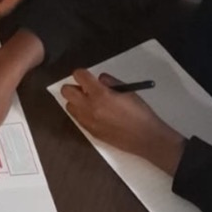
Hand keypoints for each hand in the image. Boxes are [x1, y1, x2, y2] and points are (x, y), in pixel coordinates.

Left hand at [61, 70, 185, 175]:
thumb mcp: (127, 90)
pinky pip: (77, 118)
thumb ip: (109, 82)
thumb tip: (98, 79)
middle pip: (66, 90)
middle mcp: (89, 106)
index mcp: (100, 93)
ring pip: (69, 105)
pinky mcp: (90, 131)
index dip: (82, 73)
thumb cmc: (139, 112)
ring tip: (92, 104)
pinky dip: (82, 113)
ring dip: (77, 101)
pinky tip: (96, 115)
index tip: (86, 76)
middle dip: (75, 87)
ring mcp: (88, 120)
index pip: (79, 76)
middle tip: (87, 90)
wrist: (146, 138)